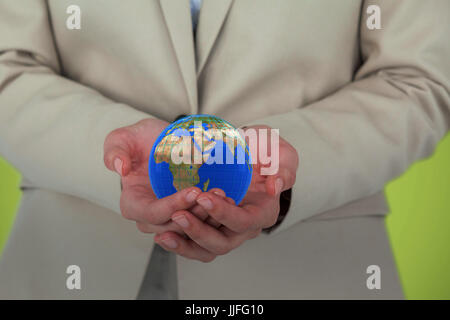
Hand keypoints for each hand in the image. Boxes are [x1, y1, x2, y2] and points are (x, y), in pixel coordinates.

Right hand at [103, 118, 220, 234]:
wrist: (164, 141)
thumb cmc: (142, 142)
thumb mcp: (124, 138)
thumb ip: (115, 150)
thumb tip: (119, 167)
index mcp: (133, 204)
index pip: (152, 214)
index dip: (172, 206)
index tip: (193, 191)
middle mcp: (152, 218)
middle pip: (175, 225)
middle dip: (197, 213)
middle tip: (217, 194)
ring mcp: (173, 218)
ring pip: (191, 229)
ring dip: (210, 216)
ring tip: (226, 197)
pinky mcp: (190, 216)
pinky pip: (203, 224)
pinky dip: (216, 216)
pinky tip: (229, 201)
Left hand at [154, 125, 298, 261]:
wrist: (247, 153)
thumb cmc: (264, 152)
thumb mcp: (279, 153)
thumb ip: (283, 167)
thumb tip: (276, 186)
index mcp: (263, 212)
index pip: (245, 221)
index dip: (225, 213)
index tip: (205, 196)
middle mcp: (245, 227)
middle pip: (223, 243)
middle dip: (200, 231)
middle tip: (179, 214)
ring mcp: (225, 229)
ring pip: (206, 249)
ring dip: (185, 243)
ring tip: (164, 234)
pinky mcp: (209, 227)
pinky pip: (194, 243)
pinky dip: (179, 242)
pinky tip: (162, 235)